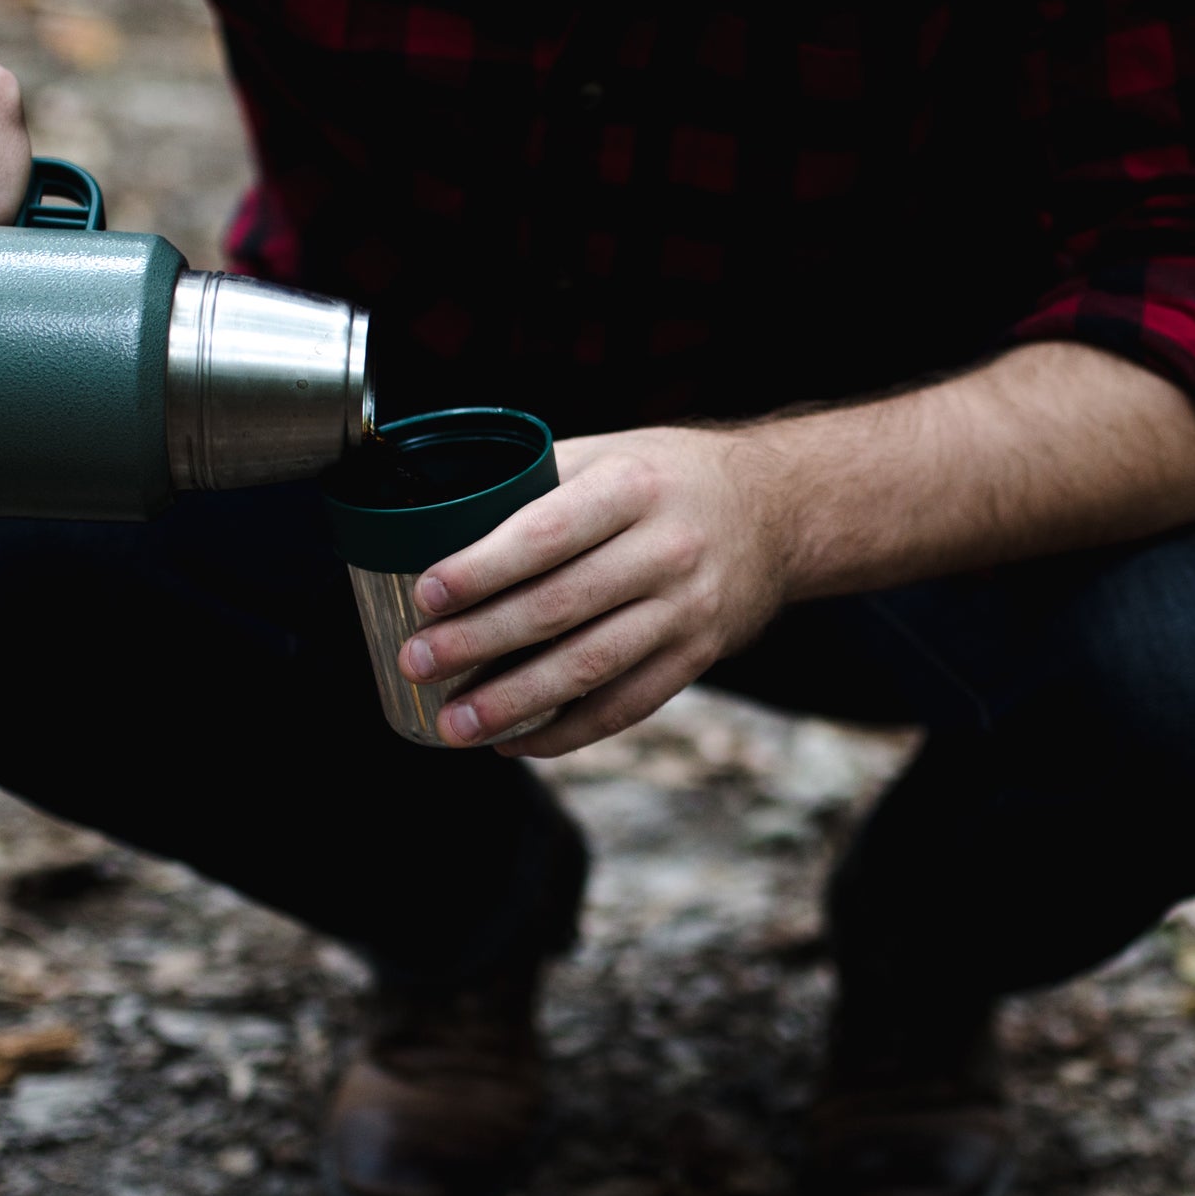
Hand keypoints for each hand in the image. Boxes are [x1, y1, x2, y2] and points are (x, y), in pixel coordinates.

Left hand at [399, 427, 789, 755]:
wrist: (777, 513)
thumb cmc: (670, 479)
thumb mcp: (613, 455)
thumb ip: (539, 482)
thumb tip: (436, 516)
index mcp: (633, 488)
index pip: (547, 533)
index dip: (483, 568)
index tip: (427, 593)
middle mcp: (666, 550)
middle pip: (560, 606)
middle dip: (479, 641)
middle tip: (417, 662)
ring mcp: (686, 610)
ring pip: (589, 667)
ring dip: (514, 702)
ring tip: (454, 723)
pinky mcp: (696, 658)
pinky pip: (624, 706)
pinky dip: (566, 732)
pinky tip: (515, 740)